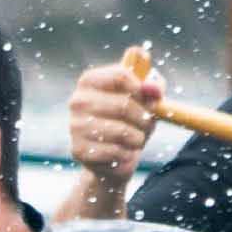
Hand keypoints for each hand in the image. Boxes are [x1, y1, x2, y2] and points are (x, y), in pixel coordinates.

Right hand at [67, 55, 161, 187]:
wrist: (110, 156)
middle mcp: (78, 100)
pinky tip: (124, 153)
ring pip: (122, 131)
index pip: (121, 76)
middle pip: (124, 104)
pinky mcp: (79, 150)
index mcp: (90, 80)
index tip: (151, 100)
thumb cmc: (127, 120)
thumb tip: (155, 89)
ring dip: (138, 138)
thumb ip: (153, 87)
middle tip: (147, 124)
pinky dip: (128, 155)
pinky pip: (116, 152)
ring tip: (136, 140)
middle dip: (144, 118)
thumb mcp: (143, 99)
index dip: (143, 90)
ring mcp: (76, 125)